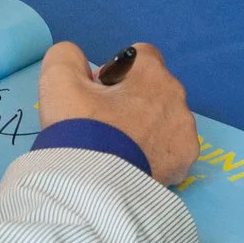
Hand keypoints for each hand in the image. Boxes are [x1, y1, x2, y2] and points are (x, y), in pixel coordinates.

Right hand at [38, 40, 199, 185]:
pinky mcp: (185, 162)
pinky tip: (133, 164)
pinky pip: (170, 148)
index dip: (115, 72)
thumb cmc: (81, 130)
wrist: (94, 187)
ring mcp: (184, 132)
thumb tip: (77, 60)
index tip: (97, 96)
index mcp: (152, 73)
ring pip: (163, 118)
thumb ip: (67, 57)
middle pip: (153, 88)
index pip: (139, 55)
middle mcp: (177, 97)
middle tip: (103, 124)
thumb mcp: (58, 82)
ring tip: (117, 148)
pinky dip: (155, 153)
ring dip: (145, 126)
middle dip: (131, 100)